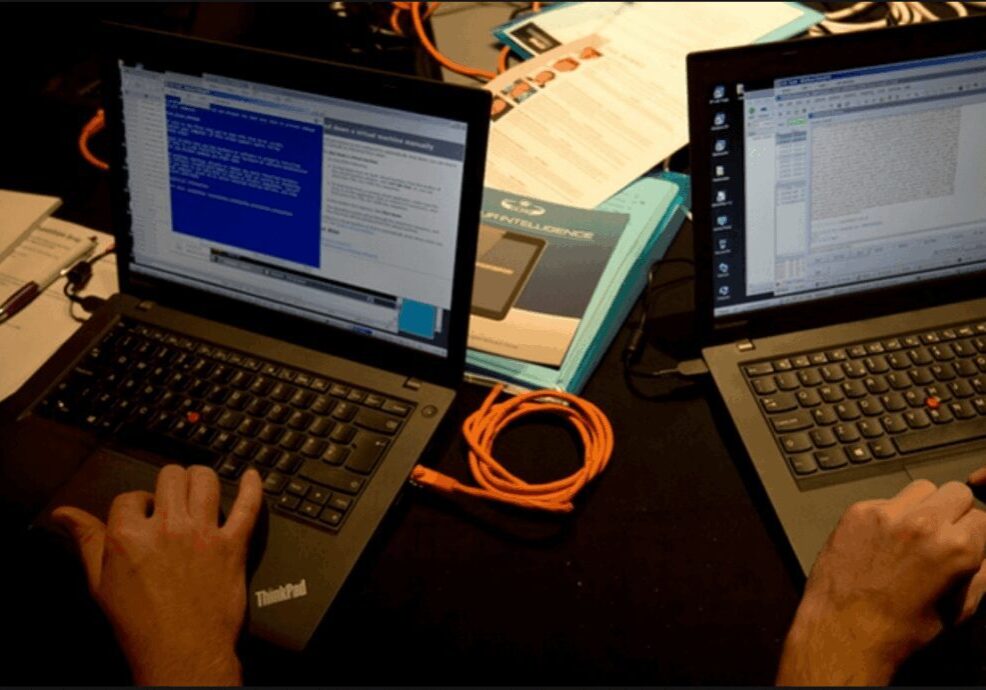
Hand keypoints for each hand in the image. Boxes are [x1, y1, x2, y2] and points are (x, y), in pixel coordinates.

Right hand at [51, 465, 262, 685]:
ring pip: (205, 480)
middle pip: (170, 476)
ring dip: (201, 478)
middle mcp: (167, 527)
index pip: (130, 496)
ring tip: (199, 485)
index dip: (136, 504)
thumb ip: (86, 541)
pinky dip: (252, 487)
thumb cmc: (140, 626)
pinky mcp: (233, 545)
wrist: (181, 653)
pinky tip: (251, 477)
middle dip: (169, 483)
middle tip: (172, 497)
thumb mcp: (100, 583)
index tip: (142, 515)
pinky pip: (247, 506)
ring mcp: (203, 534)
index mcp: (129, 535)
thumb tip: (64, 515)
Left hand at [776, 476, 985, 685]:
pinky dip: (889, 514)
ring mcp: (886, 513)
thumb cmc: (901, 630)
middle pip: (956, 493)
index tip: (969, 542)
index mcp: (956, 548)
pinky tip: (882, 539)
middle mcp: (923, 523)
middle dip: (955, 513)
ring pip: (922, 488)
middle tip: (943, 535)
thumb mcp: (959, 609)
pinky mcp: (857, 511)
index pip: (984, 519)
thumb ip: (979, 573)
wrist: (843, 630)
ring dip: (924, 506)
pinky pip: (886, 500)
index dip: (977, 534)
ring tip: (913, 533)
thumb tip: (982, 551)